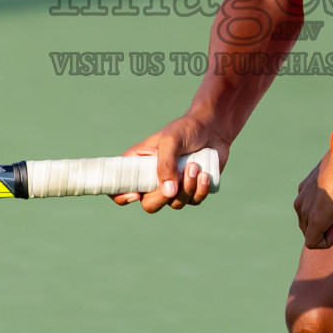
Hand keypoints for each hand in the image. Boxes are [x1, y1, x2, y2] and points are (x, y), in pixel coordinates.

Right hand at [111, 113, 230, 213]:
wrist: (213, 127)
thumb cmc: (186, 129)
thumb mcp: (171, 140)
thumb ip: (166, 164)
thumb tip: (168, 192)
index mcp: (138, 164)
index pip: (120, 186)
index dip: (121, 196)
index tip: (136, 195)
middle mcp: (153, 178)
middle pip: (149, 204)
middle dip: (163, 197)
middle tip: (177, 178)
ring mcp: (173, 186)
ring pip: (174, 204)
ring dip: (187, 188)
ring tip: (195, 166)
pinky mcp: (192, 189)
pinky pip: (193, 201)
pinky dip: (200, 191)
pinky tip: (205, 175)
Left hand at [293, 151, 332, 248]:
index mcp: (305, 190)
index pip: (311, 213)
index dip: (328, 215)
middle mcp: (301, 202)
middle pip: (311, 228)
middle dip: (328, 226)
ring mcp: (305, 211)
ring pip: (313, 236)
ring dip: (331, 232)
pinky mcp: (314, 221)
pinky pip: (313, 243)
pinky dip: (327, 241)